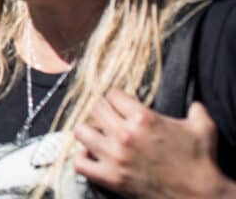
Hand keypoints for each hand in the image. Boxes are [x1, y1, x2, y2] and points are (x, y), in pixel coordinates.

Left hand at [73, 89, 233, 197]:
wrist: (199, 196)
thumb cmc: (201, 161)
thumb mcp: (203, 128)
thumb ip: (196, 109)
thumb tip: (194, 103)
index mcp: (143, 118)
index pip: (112, 94)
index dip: (117, 99)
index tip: (120, 105)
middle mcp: (124, 134)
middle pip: (95, 109)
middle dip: (103, 112)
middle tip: (110, 119)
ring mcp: (114, 157)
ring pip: (81, 131)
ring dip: (89, 132)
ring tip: (99, 135)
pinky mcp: (110, 178)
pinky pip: (80, 163)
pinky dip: (82, 158)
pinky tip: (91, 155)